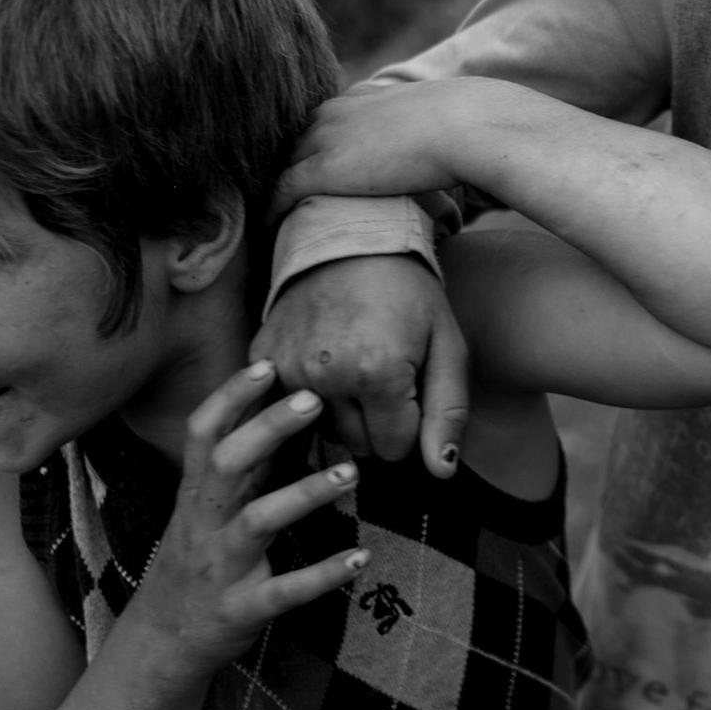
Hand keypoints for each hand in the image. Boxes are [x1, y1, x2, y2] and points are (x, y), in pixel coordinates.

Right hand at [132, 361, 368, 678]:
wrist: (162, 643)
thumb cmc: (196, 562)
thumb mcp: (206, 511)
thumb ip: (240, 467)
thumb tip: (277, 409)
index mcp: (197, 495)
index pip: (203, 434)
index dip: (230, 396)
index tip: (266, 363)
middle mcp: (204, 524)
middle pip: (227, 464)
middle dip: (267, 429)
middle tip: (315, 400)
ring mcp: (222, 567)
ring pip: (258, 521)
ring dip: (304, 494)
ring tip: (351, 474)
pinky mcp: (242, 609)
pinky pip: (285, 591)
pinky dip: (323, 575)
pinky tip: (360, 558)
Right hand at [252, 255, 468, 475]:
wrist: (351, 238)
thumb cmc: (410, 293)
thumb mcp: (447, 347)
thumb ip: (447, 413)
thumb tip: (441, 471)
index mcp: (377, 376)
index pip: (395, 449)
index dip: (409, 426)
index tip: (411, 389)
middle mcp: (325, 378)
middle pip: (358, 445)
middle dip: (378, 423)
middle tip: (386, 374)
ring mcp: (287, 367)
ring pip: (322, 430)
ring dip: (343, 411)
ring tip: (355, 365)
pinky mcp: (263, 356)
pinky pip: (287, 405)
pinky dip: (308, 394)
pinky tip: (325, 362)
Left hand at [270, 79, 465, 215]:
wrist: (464, 126)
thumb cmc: (466, 125)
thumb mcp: (438, 117)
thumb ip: (426, 129)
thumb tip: (446, 148)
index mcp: (360, 99)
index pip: (321, 122)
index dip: (314, 148)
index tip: (313, 171)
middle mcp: (335, 113)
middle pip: (294, 142)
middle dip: (287, 167)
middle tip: (284, 198)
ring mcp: (326, 139)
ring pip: (283, 166)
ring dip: (276, 188)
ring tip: (275, 215)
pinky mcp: (324, 169)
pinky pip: (282, 191)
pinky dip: (272, 209)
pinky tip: (268, 227)